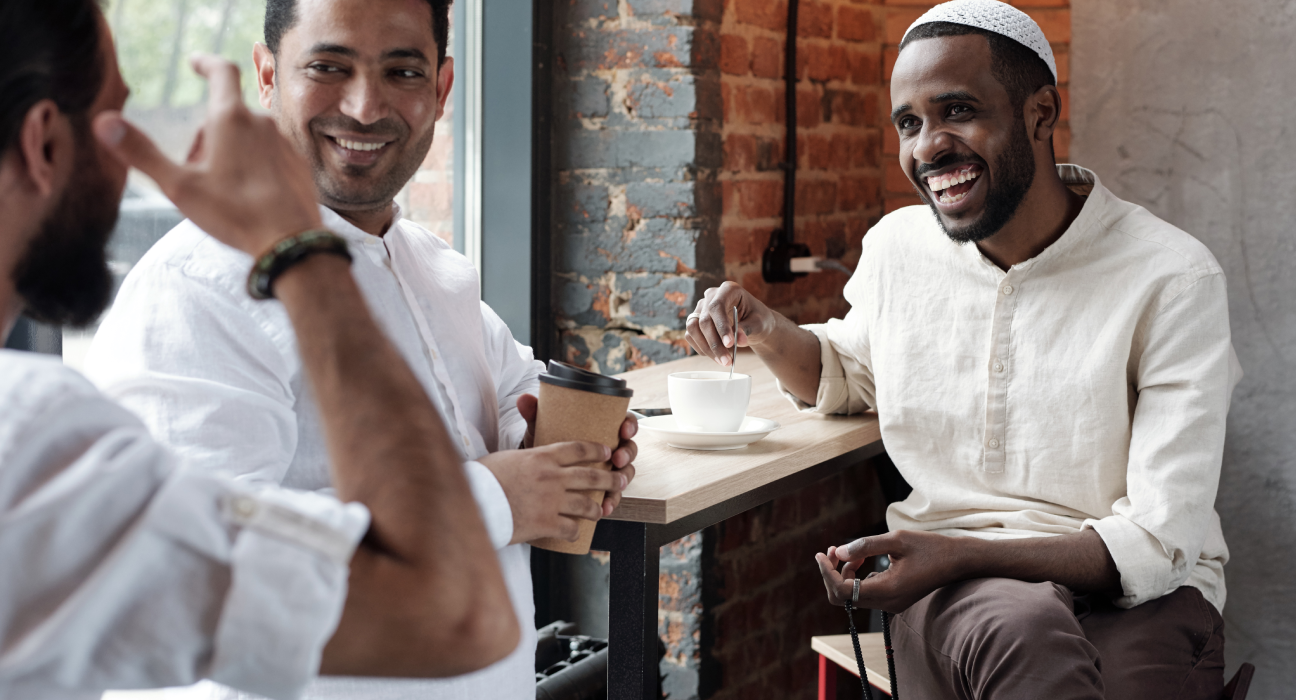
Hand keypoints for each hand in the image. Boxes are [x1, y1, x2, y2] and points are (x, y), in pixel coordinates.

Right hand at [93, 54, 321, 256]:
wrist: (290, 243)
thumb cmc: (234, 213)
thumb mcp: (178, 186)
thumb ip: (140, 152)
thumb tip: (103, 122)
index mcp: (231, 118)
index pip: (221, 71)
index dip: (206, 63)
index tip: (196, 62)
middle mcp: (262, 123)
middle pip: (226, 116)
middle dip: (206, 137)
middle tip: (195, 175)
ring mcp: (284, 143)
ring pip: (248, 138)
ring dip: (229, 153)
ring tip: (222, 192)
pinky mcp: (297, 164)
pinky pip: (268, 155)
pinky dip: (253, 167)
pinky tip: (248, 197)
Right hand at [479, 440, 624, 544]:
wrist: (476, 501)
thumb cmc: (484, 478)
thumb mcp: (507, 456)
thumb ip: (526, 456)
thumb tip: (531, 458)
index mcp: (542, 456)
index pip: (577, 449)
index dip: (596, 450)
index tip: (606, 452)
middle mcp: (552, 477)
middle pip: (590, 476)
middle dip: (609, 479)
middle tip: (620, 480)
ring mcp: (551, 500)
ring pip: (586, 504)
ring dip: (597, 508)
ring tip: (601, 510)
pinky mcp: (546, 523)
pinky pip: (570, 528)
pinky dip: (575, 532)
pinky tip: (575, 534)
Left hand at [516, 394, 637, 515]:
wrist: (537, 468)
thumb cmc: (547, 441)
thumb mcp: (542, 427)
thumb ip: (535, 412)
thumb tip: (524, 398)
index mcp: (603, 427)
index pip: (625, 422)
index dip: (630, 425)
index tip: (623, 429)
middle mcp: (610, 447)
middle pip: (630, 448)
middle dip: (627, 454)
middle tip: (617, 459)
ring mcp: (608, 469)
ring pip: (626, 473)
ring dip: (623, 479)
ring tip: (615, 486)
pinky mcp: (602, 487)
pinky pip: (613, 494)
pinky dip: (611, 500)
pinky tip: (606, 506)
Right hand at [685, 281, 777, 366]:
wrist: (754, 324)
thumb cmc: (758, 319)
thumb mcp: (759, 323)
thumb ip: (748, 329)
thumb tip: (739, 340)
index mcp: (728, 289)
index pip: (717, 306)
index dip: (721, 326)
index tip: (730, 344)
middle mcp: (711, 296)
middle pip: (704, 320)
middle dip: (715, 344)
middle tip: (727, 361)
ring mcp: (701, 308)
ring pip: (693, 328)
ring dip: (706, 348)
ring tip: (723, 361)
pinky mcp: (696, 320)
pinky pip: (691, 335)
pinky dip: (701, 348)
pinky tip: (715, 357)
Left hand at [814, 530, 964, 612]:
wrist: (958, 561)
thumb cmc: (930, 547)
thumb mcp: (896, 539)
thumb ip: (866, 546)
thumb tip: (840, 551)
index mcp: (887, 590)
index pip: (843, 591)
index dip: (826, 573)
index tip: (821, 553)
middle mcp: (887, 603)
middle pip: (843, 597)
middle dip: (832, 573)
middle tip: (832, 550)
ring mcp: (891, 605)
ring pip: (853, 596)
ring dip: (844, 574)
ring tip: (847, 552)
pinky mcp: (894, 600)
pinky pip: (865, 593)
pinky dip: (856, 577)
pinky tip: (862, 560)